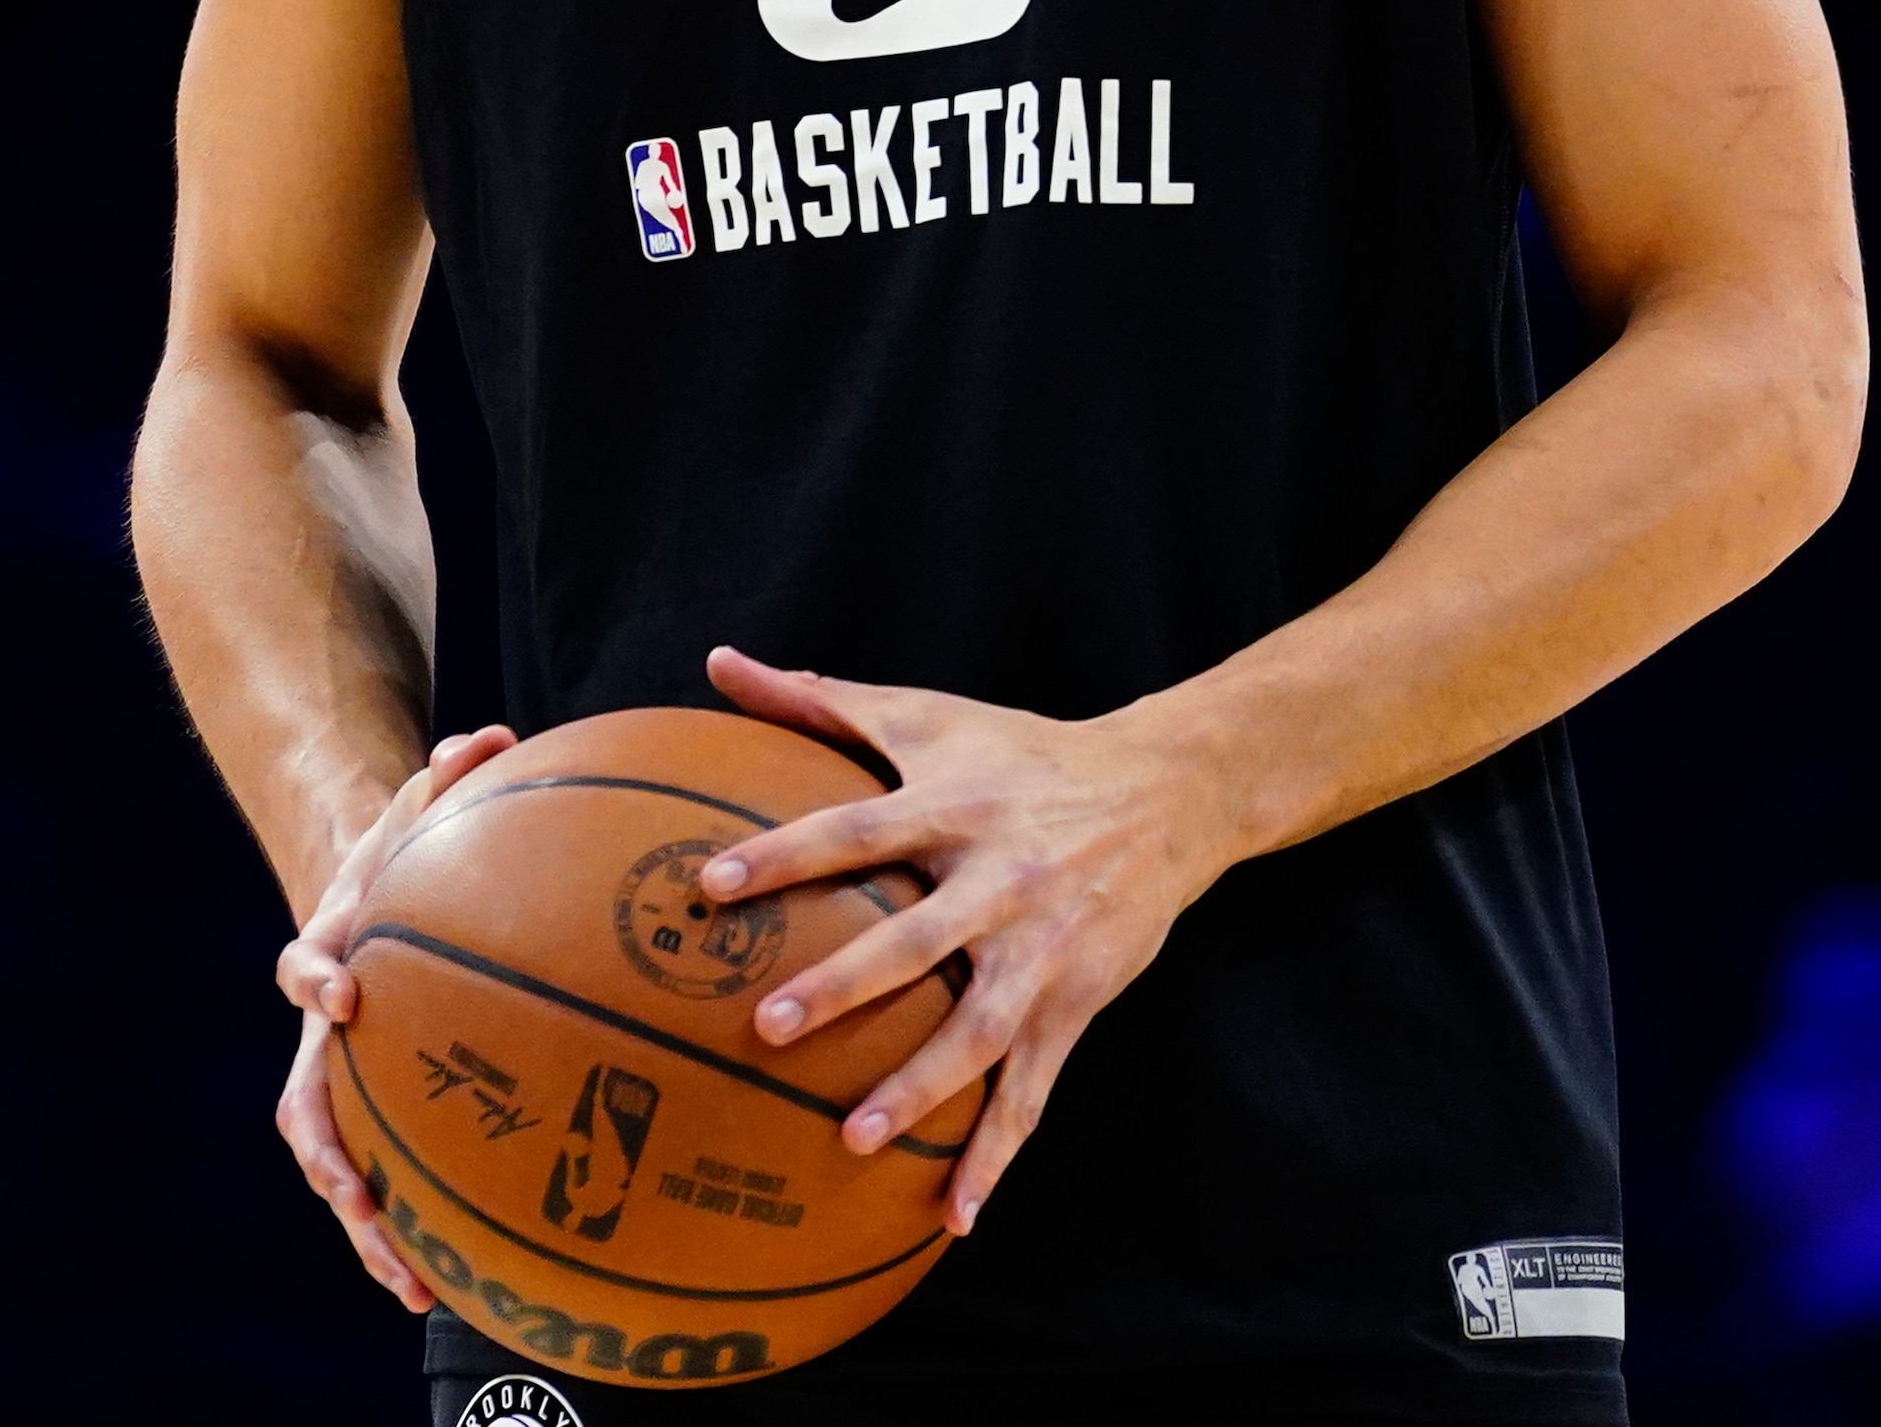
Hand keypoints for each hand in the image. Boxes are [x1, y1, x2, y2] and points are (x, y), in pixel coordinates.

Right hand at [270, 723, 517, 1309]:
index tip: (345, 992)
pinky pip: (381, 1178)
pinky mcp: (374, 1114)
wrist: (370, 896)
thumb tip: (495, 737)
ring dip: (363, 1226)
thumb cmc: (407, 853)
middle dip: (325, 1150)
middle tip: (352, 1193)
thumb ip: (451, 776)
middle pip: (302, 1101)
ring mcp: (342, 1079)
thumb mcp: (421, 807)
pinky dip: (403, 1233)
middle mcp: (320, 1031)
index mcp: (325, 953)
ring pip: (333, 1162)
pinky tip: (446, 1287)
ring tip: (409, 1283)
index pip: (301, 968)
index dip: (315, 980)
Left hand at [691, 643, 1243, 1238]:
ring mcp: (1046, 950)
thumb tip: (719, 662)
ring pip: (982, 1028)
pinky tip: (952, 1217)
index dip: (787, 854)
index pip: (859, 827)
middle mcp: (1002, 879)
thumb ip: (820, 700)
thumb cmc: (1024, 753)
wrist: (1168, 792)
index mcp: (958, 806)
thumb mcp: (932, 715)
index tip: (712, 883)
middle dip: (846, 984)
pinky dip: (998, 1155)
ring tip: (854, 1139)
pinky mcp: (1079, 1002)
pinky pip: (1034, 1089)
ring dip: (923, 1086)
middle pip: (917, 937)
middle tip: (768, 1028)